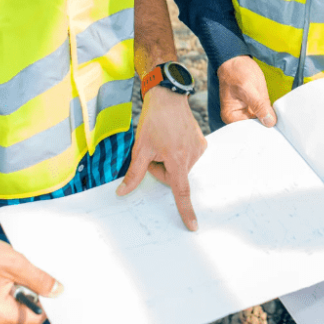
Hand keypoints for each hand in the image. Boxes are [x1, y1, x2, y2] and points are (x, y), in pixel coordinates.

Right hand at [0, 229, 61, 323]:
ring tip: (12, 279)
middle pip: (24, 320)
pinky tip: (4, 282)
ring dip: (19, 299)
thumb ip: (39, 279)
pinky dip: (8, 299)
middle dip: (31, 299)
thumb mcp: (14, 262)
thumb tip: (57, 291)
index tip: (46, 285)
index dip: (45, 302)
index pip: (35, 319)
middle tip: (24, 278)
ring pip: (14, 316)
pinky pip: (2, 312)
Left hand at [117, 86, 206, 229]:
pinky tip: (173, 137)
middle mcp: (192, 156)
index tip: (193, 226)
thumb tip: (122, 193)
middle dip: (161, 169)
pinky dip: (178, 152)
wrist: (168, 97)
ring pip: (179, 167)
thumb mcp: (140, 148)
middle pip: (173, 176)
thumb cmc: (154, 120)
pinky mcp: (202, 142)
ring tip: (164, 140)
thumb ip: (133, 174)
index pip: (181, 192)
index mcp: (177, 160)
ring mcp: (199, 149)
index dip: (186, 211)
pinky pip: (187, 157)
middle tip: (154, 151)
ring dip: (169, 160)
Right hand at [217, 56, 276, 126]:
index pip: (249, 131)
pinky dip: (270, 112)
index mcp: (231, 117)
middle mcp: (237, 117)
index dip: (262, 130)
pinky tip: (276, 113)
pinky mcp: (254, 105)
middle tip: (280, 126)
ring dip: (270, 119)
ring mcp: (246, 111)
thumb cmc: (236, 71)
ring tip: (280, 121)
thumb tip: (270, 122)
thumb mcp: (248, 88)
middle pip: (255, 127)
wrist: (236, 59)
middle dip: (267, 125)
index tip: (275, 131)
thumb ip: (259, 106)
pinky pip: (264, 112)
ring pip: (261, 120)